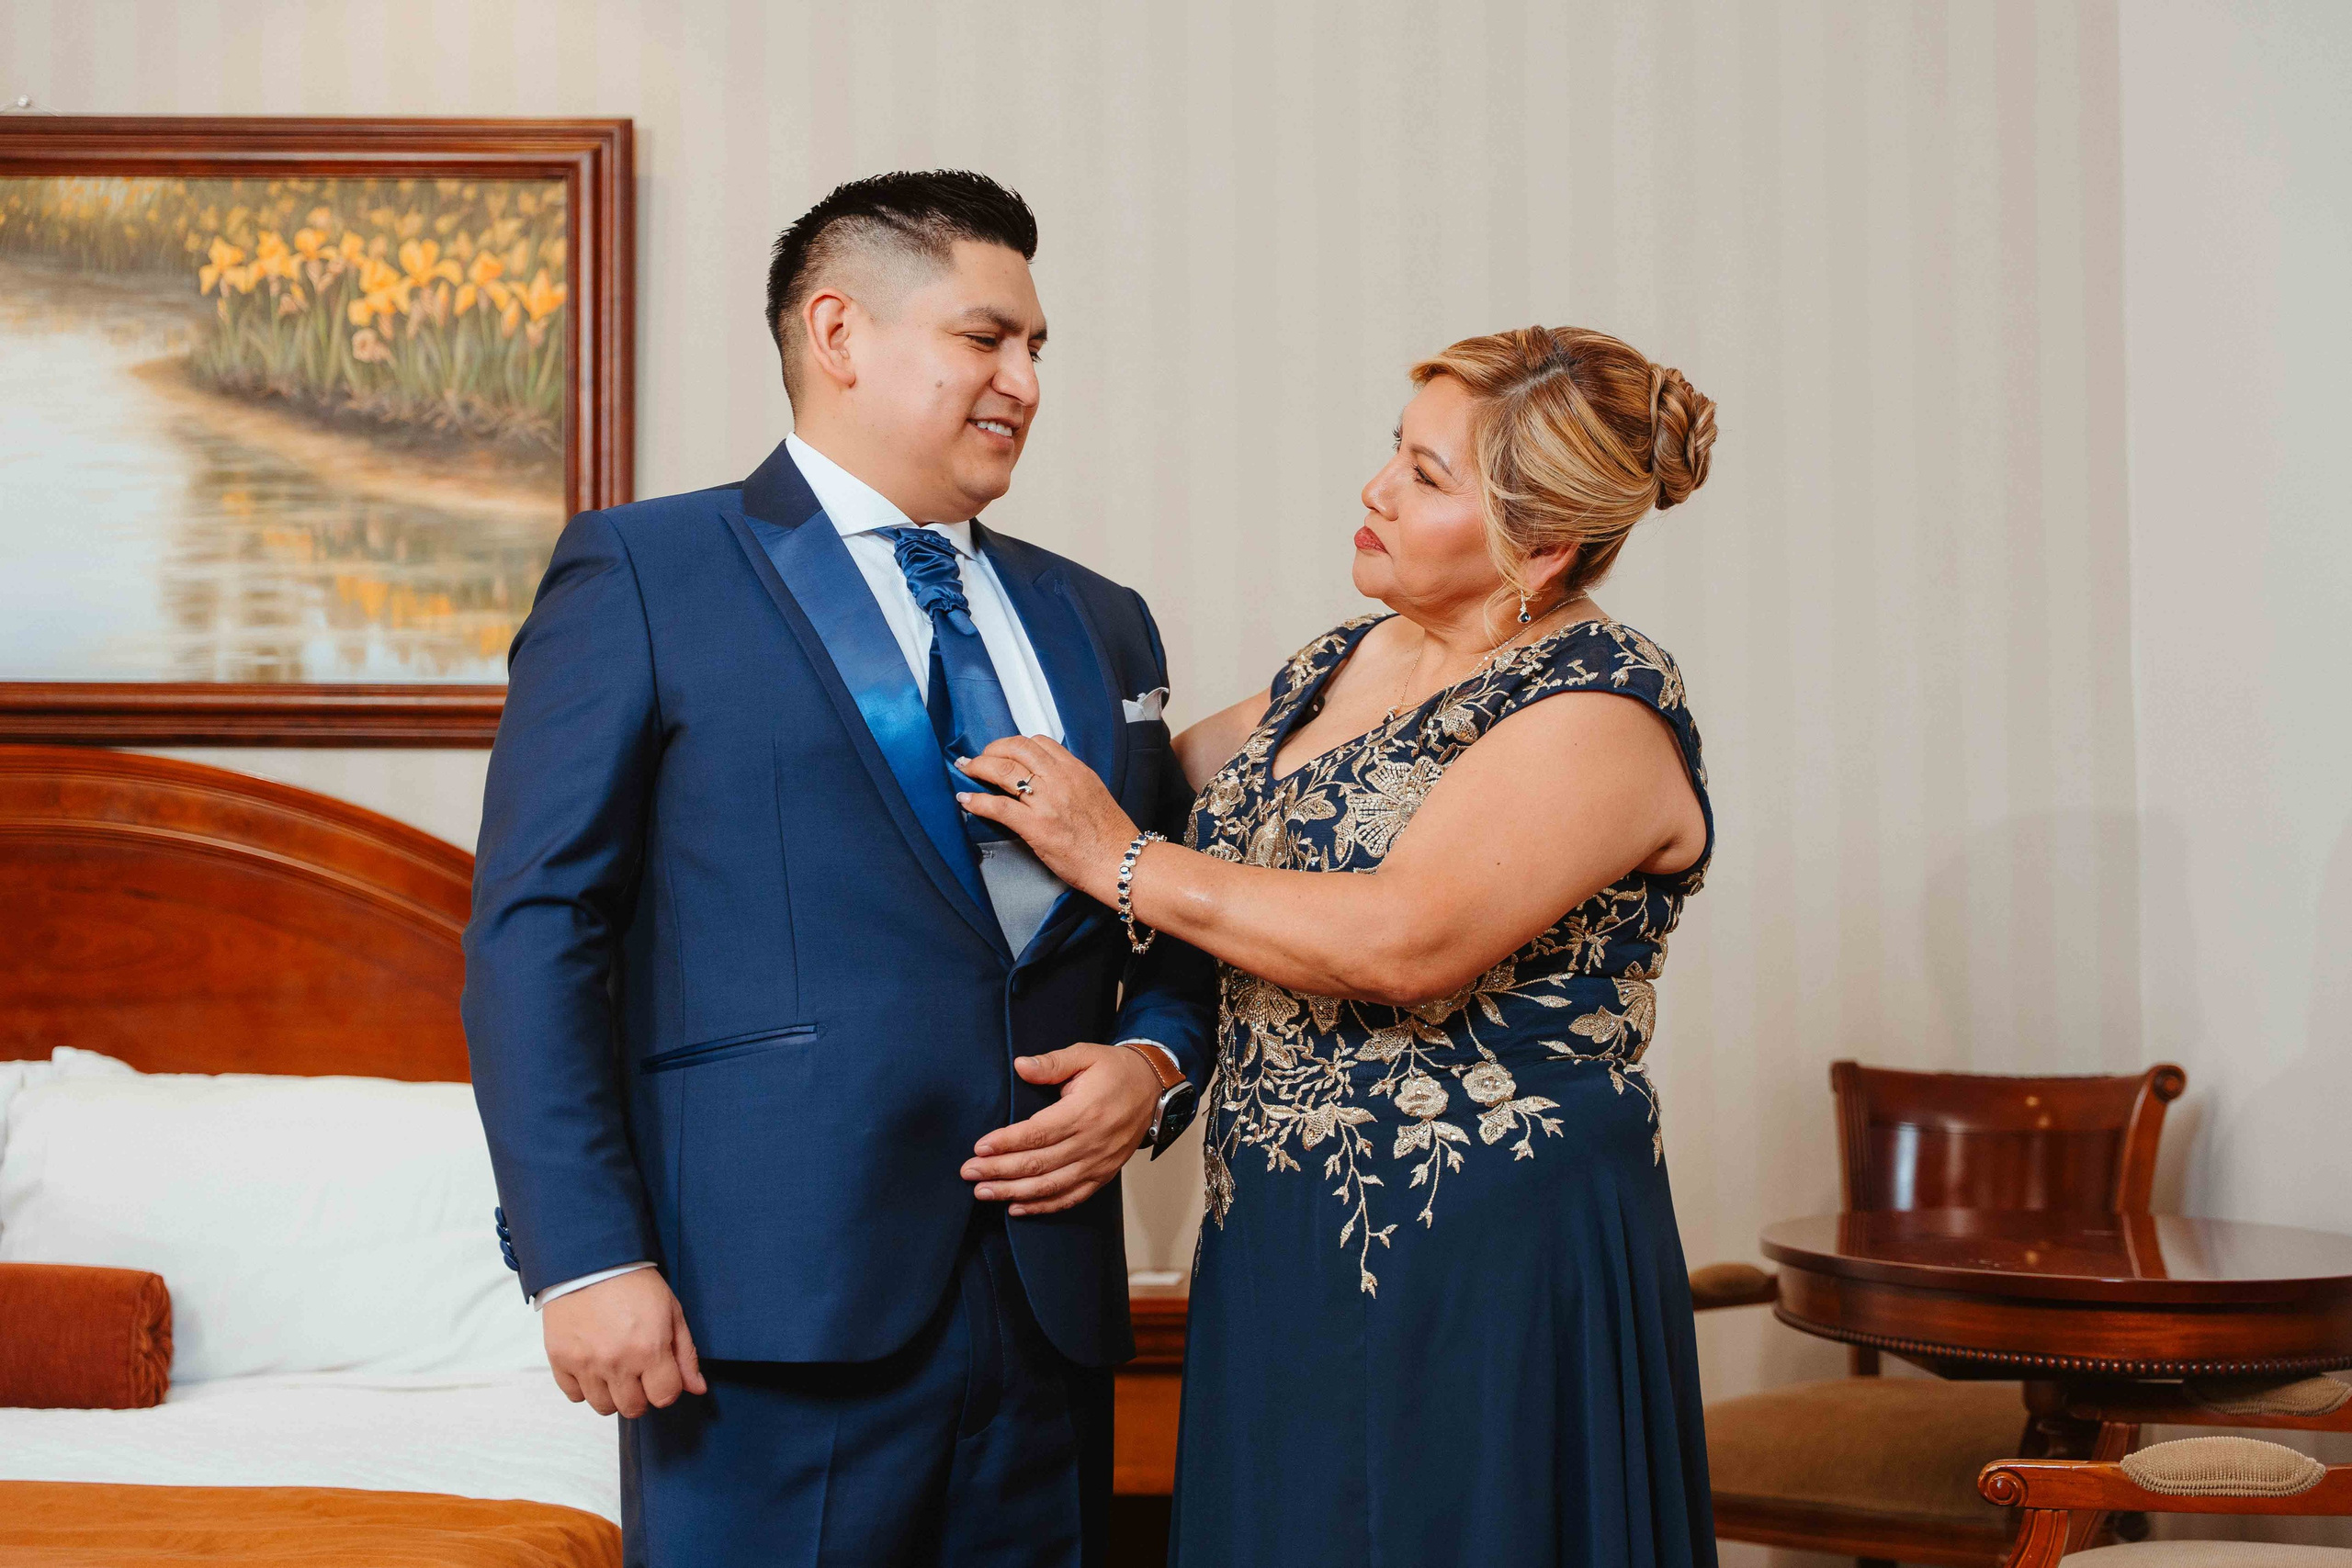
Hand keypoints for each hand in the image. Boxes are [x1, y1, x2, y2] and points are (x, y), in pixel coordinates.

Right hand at [541, 1268, 706, 1418]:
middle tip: (638, 1372)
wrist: (589, 1262)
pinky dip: (584, 1386)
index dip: (666, 1388)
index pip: (664, 1397)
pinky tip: (593, 1365)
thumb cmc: (634, 1283)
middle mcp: (616, 1362)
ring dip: (612, 1393)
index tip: (661, 1375)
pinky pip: (574, 1395)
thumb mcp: (671, 1311)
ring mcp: (585, 1364)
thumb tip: (697, 1388)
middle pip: (633, 1408)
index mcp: (649, 1349)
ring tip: (614, 1369)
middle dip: (641, 1394)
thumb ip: (685, 1354)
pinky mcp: (560, 1360)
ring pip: (603, 1406)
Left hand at [956, 736, 1136, 902]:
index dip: (1015, 743)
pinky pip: (998, 806)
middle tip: (980, 757)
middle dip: (992, 749)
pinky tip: (966, 801)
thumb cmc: (1111, 836)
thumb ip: (1072, 782)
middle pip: (1017, 749)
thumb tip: (1048, 780)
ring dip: (979, 767)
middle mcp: (1060, 780)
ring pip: (1004, 770)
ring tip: (968, 769)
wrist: (1121, 862)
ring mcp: (1047, 802)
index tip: (1005, 750)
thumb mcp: (1095, 794)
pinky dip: (977, 801)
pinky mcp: (1036, 826)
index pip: (1040, 743)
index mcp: (1076, 771)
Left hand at [962, 1044, 1159, 1215]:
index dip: (1006, 1143)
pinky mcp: (1103, 1175)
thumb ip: (1052, 1062)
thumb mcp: (1085, 1055)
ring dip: (1013, 1192)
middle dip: (999, 1170)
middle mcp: (1091, 1142)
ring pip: (1050, 1185)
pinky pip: (1071, 1197)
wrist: (1153, 1088)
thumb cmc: (1115, 1070)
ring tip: (983, 1192)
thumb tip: (1020, 1065)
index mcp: (1083, 1111)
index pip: (1037, 1133)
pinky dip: (1043, 1207)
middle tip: (968, 1173)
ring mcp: (1098, 1163)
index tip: (979, 1147)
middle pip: (1038, 1163)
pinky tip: (1017, 1208)